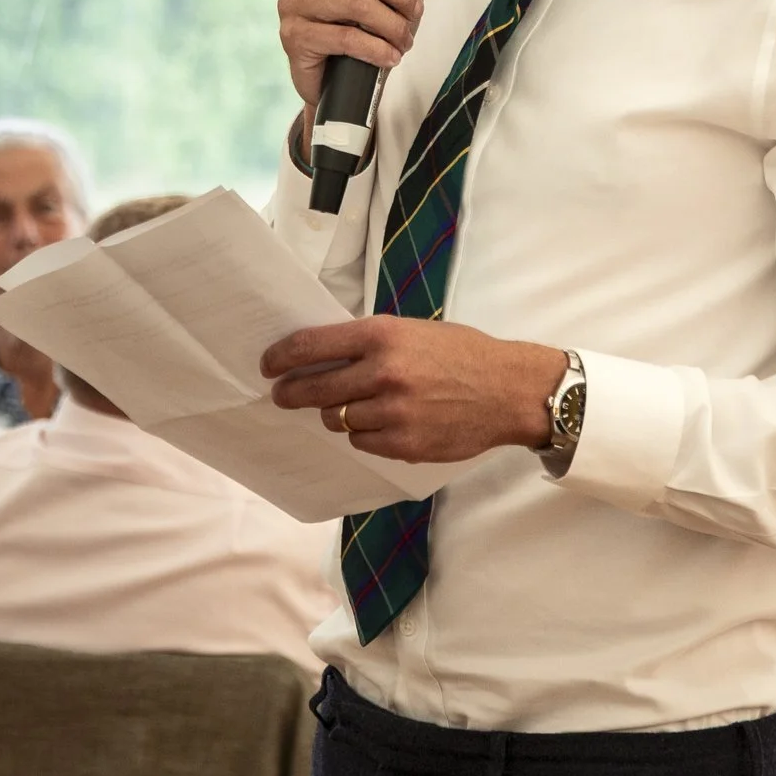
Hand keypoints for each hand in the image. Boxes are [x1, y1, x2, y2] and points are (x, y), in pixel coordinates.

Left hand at [261, 316, 564, 462]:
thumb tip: (321, 355)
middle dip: (292, 393)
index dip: (281, 357)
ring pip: (338, 418)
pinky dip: (365, 433)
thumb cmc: (460, 354)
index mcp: (381, 336)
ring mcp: (393, 412)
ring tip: (357, 404)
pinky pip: (362, 441)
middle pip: (314, 389)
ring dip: (339, 413)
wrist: (507, 390)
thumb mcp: (411, 331)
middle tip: (283, 395)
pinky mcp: (404, 444)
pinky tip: (383, 422)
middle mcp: (383, 372)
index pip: (311, 346)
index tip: (268, 365)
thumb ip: (368, 342)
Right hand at [277, 0, 445, 105]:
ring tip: (405, 39)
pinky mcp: (293, 35)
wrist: (338, 75)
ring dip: (392, 25)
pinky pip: (345, 38)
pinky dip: (377, 49)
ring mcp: (291, 2)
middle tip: (416, 12)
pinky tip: (391, 56)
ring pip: (357, 4)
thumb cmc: (364, 23)